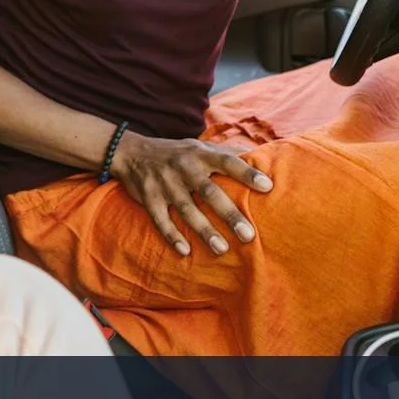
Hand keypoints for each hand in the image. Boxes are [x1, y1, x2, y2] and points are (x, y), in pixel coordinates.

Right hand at [109, 132, 273, 256]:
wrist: (130, 152)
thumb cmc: (176, 153)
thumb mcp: (198, 147)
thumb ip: (226, 153)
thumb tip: (261, 156)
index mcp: (200, 154)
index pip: (227, 162)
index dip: (247, 173)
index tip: (268, 187)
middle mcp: (183, 168)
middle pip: (209, 192)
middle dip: (229, 214)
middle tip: (248, 235)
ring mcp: (165, 184)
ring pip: (187, 210)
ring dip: (204, 230)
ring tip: (222, 249)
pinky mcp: (148, 198)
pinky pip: (160, 220)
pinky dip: (172, 235)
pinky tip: (185, 251)